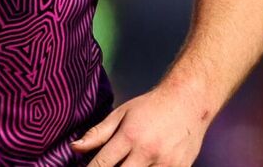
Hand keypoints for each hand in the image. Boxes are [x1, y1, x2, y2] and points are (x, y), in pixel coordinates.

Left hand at [71, 85, 212, 166]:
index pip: (103, 163)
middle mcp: (148, 152)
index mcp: (130, 137)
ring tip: (124, 163)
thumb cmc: (150, 107)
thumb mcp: (120, 114)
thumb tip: (74, 148)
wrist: (188, 102)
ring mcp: (167, 164)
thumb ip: (98, 133)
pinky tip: (139, 165)